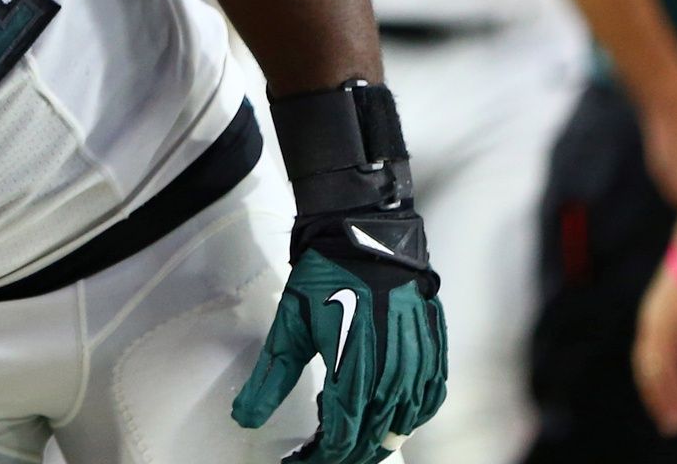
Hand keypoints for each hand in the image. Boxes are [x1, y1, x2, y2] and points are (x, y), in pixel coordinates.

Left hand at [233, 207, 447, 463]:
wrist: (363, 235)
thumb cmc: (324, 276)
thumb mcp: (289, 327)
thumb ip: (269, 379)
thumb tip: (243, 418)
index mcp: (352, 369)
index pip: (341, 439)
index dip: (319, 457)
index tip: (299, 461)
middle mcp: (391, 373)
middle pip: (372, 439)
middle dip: (345, 454)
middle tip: (320, 453)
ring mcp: (417, 363)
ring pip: (401, 426)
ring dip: (375, 440)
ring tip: (350, 440)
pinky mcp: (433, 351)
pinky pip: (429, 401)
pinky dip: (410, 419)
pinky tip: (392, 420)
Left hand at [633, 262, 676, 434]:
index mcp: (662, 321)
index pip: (654, 359)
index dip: (661, 383)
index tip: (671, 405)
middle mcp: (652, 324)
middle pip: (649, 369)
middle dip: (658, 397)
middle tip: (670, 424)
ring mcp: (656, 325)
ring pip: (654, 371)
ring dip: (665, 399)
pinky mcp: (665, 328)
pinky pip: (664, 364)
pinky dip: (671, 388)